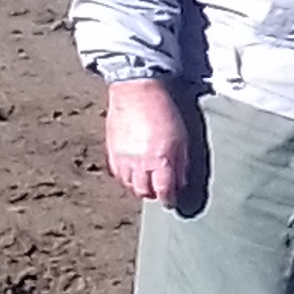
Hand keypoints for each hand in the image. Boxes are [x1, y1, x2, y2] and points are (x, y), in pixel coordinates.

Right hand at [104, 78, 187, 206]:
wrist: (136, 91)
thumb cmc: (163, 111)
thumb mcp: (181, 137)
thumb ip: (181, 163)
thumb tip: (181, 182)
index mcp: (160, 159)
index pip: (164, 190)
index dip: (169, 200)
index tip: (172, 202)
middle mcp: (139, 163)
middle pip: (144, 192)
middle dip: (153, 195)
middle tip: (159, 193)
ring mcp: (123, 158)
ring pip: (128, 185)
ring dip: (138, 188)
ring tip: (146, 184)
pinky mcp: (111, 152)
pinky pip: (117, 174)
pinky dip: (125, 178)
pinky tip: (132, 173)